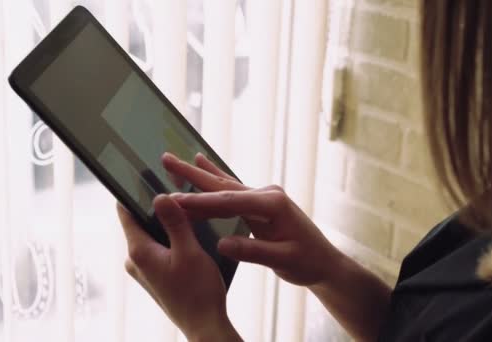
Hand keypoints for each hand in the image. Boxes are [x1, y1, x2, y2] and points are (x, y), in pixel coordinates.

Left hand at [118, 196, 241, 341]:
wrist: (204, 325)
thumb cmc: (198, 292)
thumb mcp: (190, 251)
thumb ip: (174, 222)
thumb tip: (160, 196)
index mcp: (139, 251)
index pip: (125, 211)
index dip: (134, 191)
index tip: (146, 174)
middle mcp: (135, 259)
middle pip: (140, 221)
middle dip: (157, 207)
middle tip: (177, 191)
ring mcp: (143, 268)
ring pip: (151, 234)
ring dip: (166, 224)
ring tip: (187, 213)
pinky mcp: (154, 274)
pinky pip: (158, 247)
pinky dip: (170, 238)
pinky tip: (189, 235)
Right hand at [163, 153, 340, 286]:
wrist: (325, 262)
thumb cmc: (308, 262)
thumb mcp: (284, 261)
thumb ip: (254, 251)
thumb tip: (222, 244)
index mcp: (272, 205)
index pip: (229, 202)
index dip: (200, 202)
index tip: (173, 200)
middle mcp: (267, 194)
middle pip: (222, 185)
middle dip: (192, 175)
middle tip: (165, 160)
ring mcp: (263, 196)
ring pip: (224, 185)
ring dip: (198, 174)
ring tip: (174, 161)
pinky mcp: (260, 202)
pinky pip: (231, 191)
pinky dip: (214, 180)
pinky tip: (202, 164)